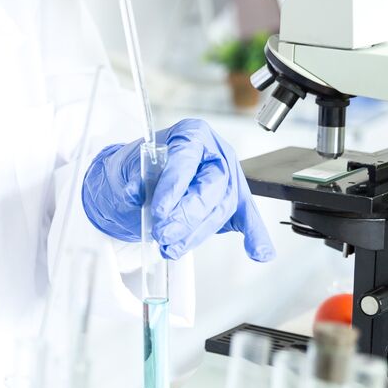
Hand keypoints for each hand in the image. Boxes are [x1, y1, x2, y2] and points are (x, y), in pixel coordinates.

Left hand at [82, 119, 275, 262]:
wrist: (140, 184)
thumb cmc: (139, 170)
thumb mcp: (128, 168)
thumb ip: (133, 180)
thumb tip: (134, 193)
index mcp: (191, 135)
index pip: (186, 159)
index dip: (173, 187)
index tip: (159, 211)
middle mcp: (214, 155)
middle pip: (210, 187)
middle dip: (186, 216)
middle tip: (163, 233)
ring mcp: (226, 179)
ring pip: (220, 210)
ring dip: (195, 234)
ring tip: (171, 248)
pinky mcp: (232, 203)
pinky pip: (247, 219)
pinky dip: (254, 236)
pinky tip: (259, 252)